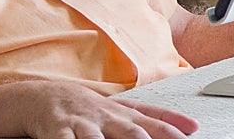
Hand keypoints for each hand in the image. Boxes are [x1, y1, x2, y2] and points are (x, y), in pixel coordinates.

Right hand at [15, 81, 198, 138]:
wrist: (41, 98)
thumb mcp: (121, 112)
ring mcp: (81, 123)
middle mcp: (104, 118)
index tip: (191, 134)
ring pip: (95, 138)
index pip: (152, 122)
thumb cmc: (86, 109)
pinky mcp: (57, 130)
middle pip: (129, 130)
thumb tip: (192, 126)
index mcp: (121, 114)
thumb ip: (155, 119)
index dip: (170, 129)